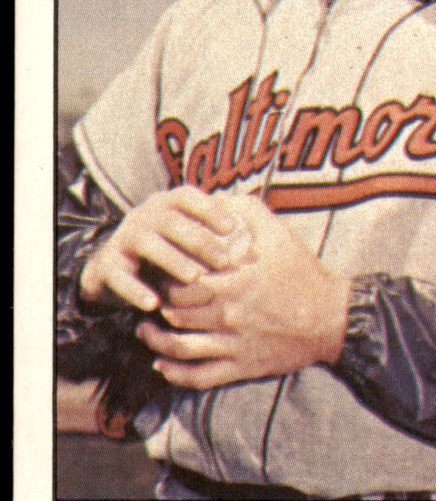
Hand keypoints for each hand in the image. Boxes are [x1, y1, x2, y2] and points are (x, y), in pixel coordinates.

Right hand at [80, 186, 236, 311]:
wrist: (115, 269)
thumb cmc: (167, 251)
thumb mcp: (188, 236)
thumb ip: (216, 232)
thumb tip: (263, 231)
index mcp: (165, 204)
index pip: (186, 197)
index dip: (209, 208)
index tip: (233, 226)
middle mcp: (143, 216)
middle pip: (170, 220)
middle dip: (198, 239)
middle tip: (224, 261)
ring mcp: (123, 239)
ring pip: (147, 243)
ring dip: (172, 259)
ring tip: (195, 277)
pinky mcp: (107, 265)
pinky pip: (120, 275)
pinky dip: (135, 290)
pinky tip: (153, 303)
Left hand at [135, 194, 350, 387]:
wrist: (332, 318)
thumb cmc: (305, 273)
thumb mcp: (280, 234)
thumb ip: (248, 211)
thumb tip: (220, 198)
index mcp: (233, 282)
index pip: (181, 282)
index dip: (163, 277)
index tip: (158, 270)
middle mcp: (228, 315)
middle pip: (175, 313)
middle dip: (156, 306)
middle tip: (148, 298)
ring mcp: (233, 344)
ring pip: (180, 347)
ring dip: (156, 340)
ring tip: (144, 331)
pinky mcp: (241, 367)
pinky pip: (200, 376)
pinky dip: (176, 373)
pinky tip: (163, 364)